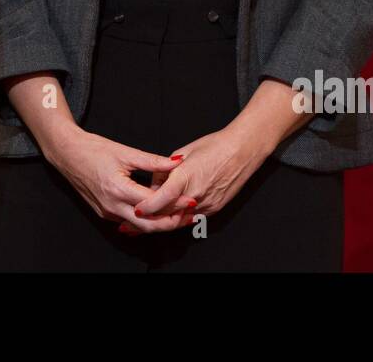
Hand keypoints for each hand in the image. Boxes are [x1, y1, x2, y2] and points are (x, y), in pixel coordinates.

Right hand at [45, 127, 198, 233]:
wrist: (67, 154)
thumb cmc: (93, 150)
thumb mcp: (125, 152)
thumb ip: (153, 161)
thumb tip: (176, 163)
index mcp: (118, 189)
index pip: (153, 203)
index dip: (175, 203)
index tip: (190, 200)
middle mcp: (112, 206)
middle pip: (148, 224)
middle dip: (170, 222)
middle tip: (189, 216)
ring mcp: (107, 212)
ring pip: (138, 226)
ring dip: (158, 222)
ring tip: (178, 214)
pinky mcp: (104, 213)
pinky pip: (128, 221)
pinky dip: (144, 220)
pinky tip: (156, 212)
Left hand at [134, 127, 271, 225]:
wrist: (242, 150)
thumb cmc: (214, 146)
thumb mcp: (183, 153)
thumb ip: (165, 171)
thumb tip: (154, 184)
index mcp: (185, 178)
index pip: (159, 200)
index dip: (145, 208)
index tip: (134, 210)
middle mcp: (195, 195)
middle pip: (167, 214)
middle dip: (149, 220)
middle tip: (130, 225)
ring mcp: (206, 204)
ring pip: (179, 220)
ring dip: (163, 221)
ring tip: (144, 225)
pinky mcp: (214, 209)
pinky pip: (192, 218)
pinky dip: (179, 218)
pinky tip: (169, 218)